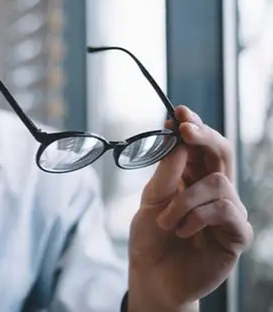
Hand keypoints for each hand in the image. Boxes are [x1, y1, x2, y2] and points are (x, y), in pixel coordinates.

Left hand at [128, 106, 252, 310]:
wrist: (152, 276)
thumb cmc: (151, 238)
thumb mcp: (151, 200)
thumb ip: (166, 171)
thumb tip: (177, 137)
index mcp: (192, 177)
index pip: (200, 144)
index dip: (193, 125)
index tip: (177, 110)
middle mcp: (214, 190)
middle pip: (223, 151)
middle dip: (204, 136)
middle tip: (184, 128)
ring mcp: (228, 211)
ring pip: (219, 183)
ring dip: (186, 199)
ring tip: (167, 220)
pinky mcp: (237, 235)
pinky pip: (226, 211)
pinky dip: (198, 217)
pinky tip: (182, 231)